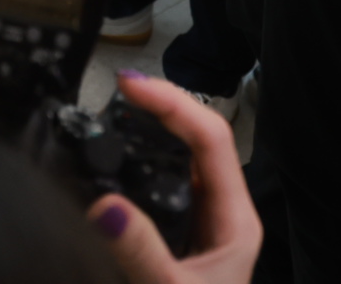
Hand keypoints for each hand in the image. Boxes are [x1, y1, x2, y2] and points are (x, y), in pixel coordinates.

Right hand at [87, 72, 260, 282]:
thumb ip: (139, 253)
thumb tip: (106, 206)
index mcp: (234, 222)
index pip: (211, 138)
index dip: (173, 104)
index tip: (132, 88)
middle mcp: (222, 216)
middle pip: (199, 138)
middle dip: (162, 105)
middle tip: (122, 88)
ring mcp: (202, 225)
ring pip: (183, 158)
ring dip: (155, 128)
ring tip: (122, 105)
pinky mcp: (179, 238)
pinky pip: (166, 183)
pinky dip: (142, 159)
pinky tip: (122, 152)